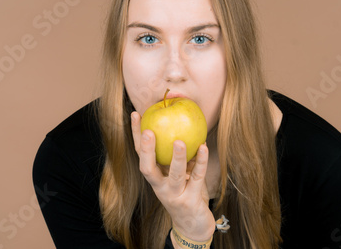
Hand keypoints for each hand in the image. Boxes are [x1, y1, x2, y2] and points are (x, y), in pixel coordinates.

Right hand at [131, 111, 215, 241]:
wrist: (192, 226)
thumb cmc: (185, 192)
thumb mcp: (179, 173)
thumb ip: (178, 154)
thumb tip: (179, 121)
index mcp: (154, 177)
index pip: (140, 154)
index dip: (136, 135)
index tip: (136, 114)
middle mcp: (160, 187)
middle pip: (148, 168)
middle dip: (147, 150)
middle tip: (148, 131)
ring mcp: (175, 195)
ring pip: (174, 175)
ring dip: (177, 158)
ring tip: (178, 141)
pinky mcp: (191, 201)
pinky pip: (197, 178)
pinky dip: (201, 162)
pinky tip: (204, 146)